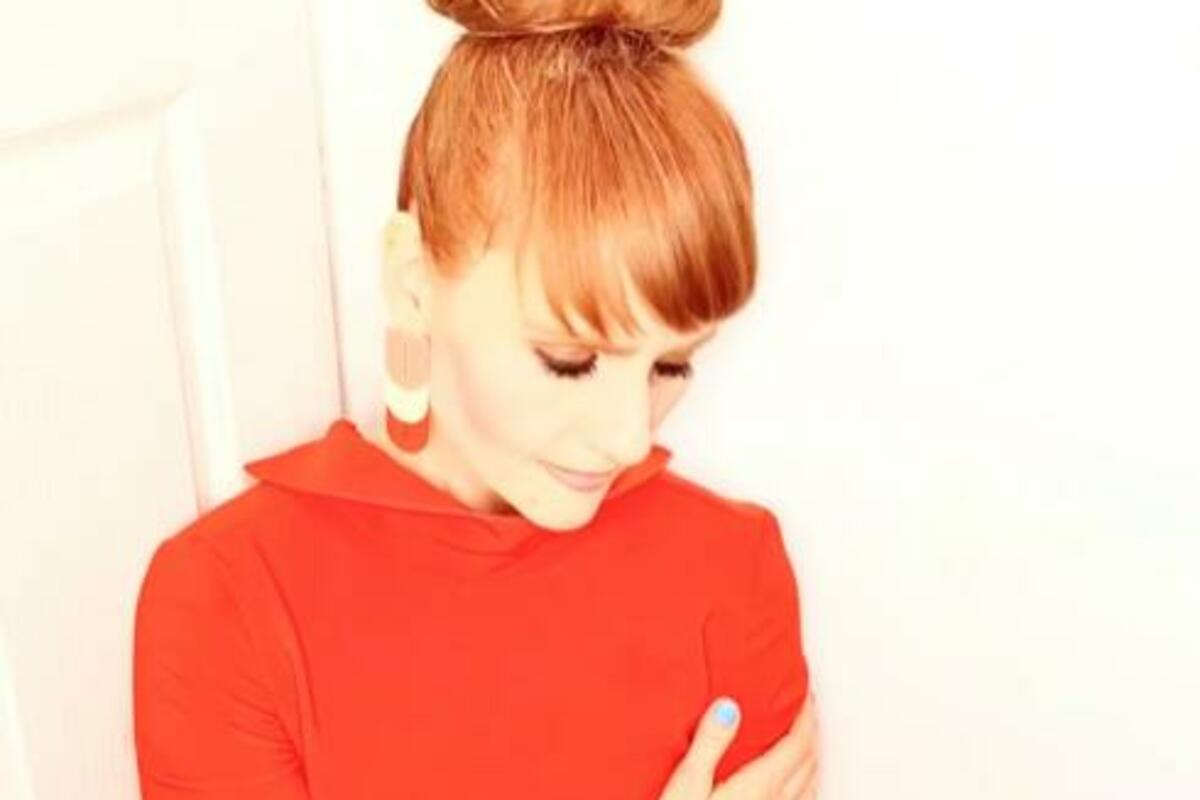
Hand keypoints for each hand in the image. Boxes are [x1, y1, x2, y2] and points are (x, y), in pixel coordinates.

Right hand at [657, 692, 819, 799]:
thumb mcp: (686, 785)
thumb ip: (709, 744)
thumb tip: (729, 706)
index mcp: (759, 786)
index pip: (797, 743)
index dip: (806, 715)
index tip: (805, 693)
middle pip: (808, 761)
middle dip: (811, 731)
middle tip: (805, 708)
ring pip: (810, 785)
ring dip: (811, 757)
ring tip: (802, 740)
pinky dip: (806, 785)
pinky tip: (796, 788)